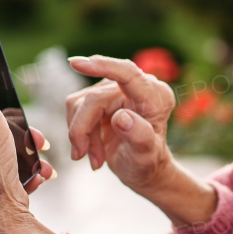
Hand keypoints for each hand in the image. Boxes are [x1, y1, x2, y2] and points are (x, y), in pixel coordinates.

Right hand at [66, 54, 216, 226]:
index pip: (128, 73)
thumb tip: (121, 117)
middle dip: (83, 129)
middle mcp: (138, 87)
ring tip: (95, 158)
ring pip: (80, 103)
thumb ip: (139, 136)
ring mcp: (118, 90)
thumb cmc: (148, 164)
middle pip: (94, 98)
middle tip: (82, 156)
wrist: (142, 170)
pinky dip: (79, 132)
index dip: (103, 66)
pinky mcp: (102, 97)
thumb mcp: (146, 156)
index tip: (77, 63)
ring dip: (81, 134)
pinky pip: (76, 108)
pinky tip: (90, 151)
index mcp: (156, 97)